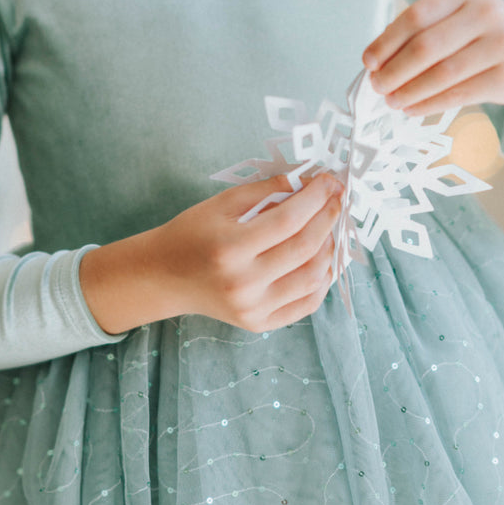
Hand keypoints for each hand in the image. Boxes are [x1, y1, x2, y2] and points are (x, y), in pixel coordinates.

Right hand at [79, 171, 345, 336]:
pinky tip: (323, 258)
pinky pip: (306, 304)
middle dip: (328, 218)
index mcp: (230, 248)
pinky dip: (322, 279)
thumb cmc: (192, 233)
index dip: (315, 197)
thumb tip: (308, 180)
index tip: (330, 181)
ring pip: (312, 278)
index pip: (288, 220)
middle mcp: (243, 283)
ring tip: (330, 227)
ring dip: (330, 248)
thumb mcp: (221, 203)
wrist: (165, 277)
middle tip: (338, 199)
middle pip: (304, 248)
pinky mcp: (259, 324)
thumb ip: (265, 190)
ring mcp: (253, 308)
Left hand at [361, 0, 503, 123]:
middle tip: (376, 85)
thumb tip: (378, 60)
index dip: (386, 41)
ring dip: (409, 90)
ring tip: (390, 100)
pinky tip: (412, 108)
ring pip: (441, 74)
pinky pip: (458, 94)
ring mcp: (501, 44)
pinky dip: (429, 103)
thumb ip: (424, 30)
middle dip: (394, 70)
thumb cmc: (485, 35)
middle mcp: (486, 12)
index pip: (416, 16)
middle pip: (426, 46)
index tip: (368, 61)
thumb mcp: (461, 17)